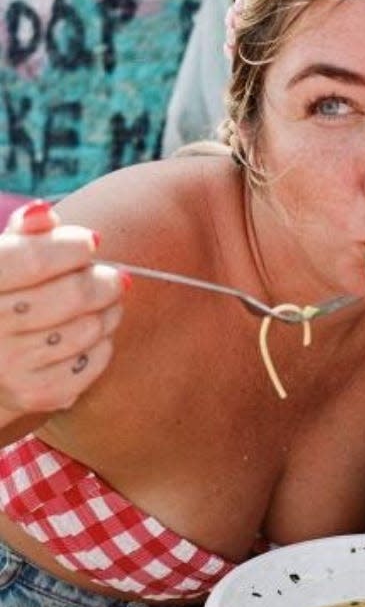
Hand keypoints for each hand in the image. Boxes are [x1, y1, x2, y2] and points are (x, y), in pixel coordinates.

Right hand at [0, 201, 125, 416]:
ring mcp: (8, 366)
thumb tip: (44, 212)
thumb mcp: (2, 262)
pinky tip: (90, 334)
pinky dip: (103, 343)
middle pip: (72, 294)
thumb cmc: (5, 298)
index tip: (90, 242)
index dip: (71, 246)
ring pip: (90, 327)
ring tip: (103, 304)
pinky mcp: (36, 393)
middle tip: (112, 277)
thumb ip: (24, 235)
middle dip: (103, 280)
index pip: (33, 259)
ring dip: (108, 310)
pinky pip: (95, 359)